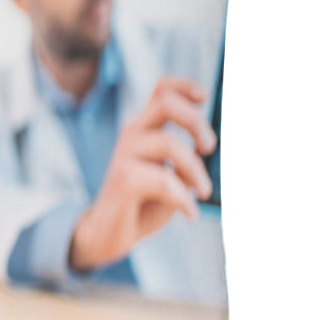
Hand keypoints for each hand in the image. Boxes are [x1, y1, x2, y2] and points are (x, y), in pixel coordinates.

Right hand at [69, 76, 215, 271]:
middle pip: (165, 103)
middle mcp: (134, 135)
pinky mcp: (122, 180)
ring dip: (195, 169)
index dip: (185, 86)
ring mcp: (125, 155)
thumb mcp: (174, 176)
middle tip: (209, 148)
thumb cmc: (145, 202)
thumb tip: (209, 150)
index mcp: (146, 129)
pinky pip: (163, 180)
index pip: (161, 90)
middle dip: (196, 122)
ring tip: (204, 192)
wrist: (110, 233)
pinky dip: (183, 199)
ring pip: (169, 142)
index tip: (206, 98)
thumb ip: (188, 159)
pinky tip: (189, 213)